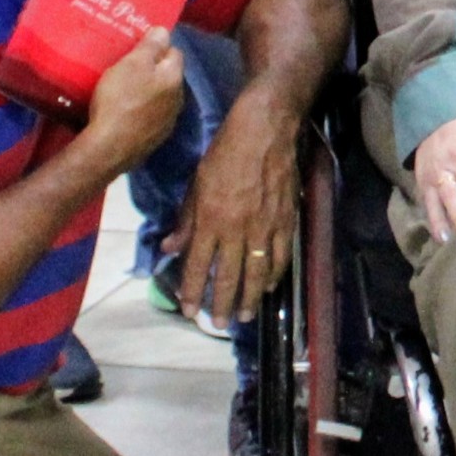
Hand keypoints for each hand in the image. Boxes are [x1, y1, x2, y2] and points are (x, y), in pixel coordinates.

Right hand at [75, 27, 192, 177]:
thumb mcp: (132, 64)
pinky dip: (141, 111)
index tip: (139, 45)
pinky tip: (125, 112)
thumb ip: (150, 46)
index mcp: (174, 77)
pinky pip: (151, 116)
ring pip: (161, 97)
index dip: (158, 46)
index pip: (175, 52)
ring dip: (148, 91)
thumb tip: (165, 30)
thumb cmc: (120, 99)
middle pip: (168, 76)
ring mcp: (168, 122)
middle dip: (153, 69)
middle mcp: (178, 99)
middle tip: (129, 65)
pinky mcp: (154, 139)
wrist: (109, 148)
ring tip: (125, 88)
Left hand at [174, 84, 302, 324]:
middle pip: (230, 276)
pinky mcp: (286, 221)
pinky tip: (271, 285)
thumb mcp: (196, 183)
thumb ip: (186, 219)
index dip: (193, 291)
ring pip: (258, 272)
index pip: (199, 265)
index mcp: (211, 220)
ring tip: (245, 315)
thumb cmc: (225, 153)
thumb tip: (169, 247)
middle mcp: (237, 230)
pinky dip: (275, 274)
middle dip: (222, 303)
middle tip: (218, 323)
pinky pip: (281, 256)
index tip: (189, 310)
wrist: (265, 131)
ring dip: (251, 297)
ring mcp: (265, 228)